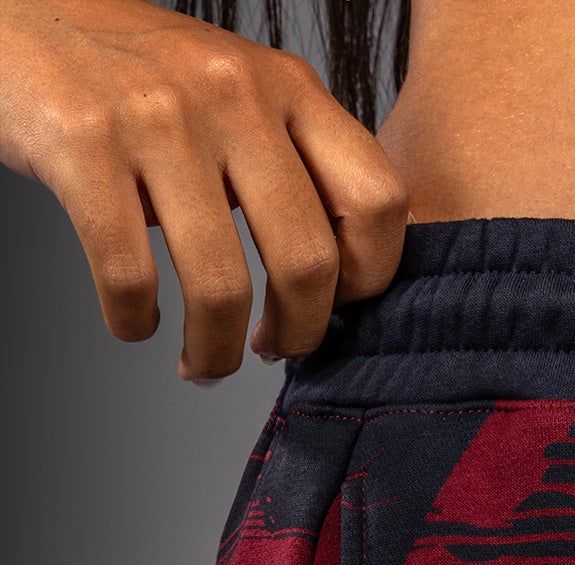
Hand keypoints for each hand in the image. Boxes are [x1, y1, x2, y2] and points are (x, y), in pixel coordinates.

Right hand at [0, 0, 408, 382]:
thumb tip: (338, 282)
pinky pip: (129, 274)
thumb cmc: (137, 73)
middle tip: (273, 350)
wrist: (15, 10)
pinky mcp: (82, 142)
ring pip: (221, 285)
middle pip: (307, 261)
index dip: (370, 276)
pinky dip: (134, 320)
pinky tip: (135, 322)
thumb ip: (294, 161)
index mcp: (288, 85)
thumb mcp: (239, 93)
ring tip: (204, 362)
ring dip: (214, 349)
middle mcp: (233, 93)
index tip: (339, 307)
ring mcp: (157, 115)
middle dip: (296, 333)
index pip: (379, 200)